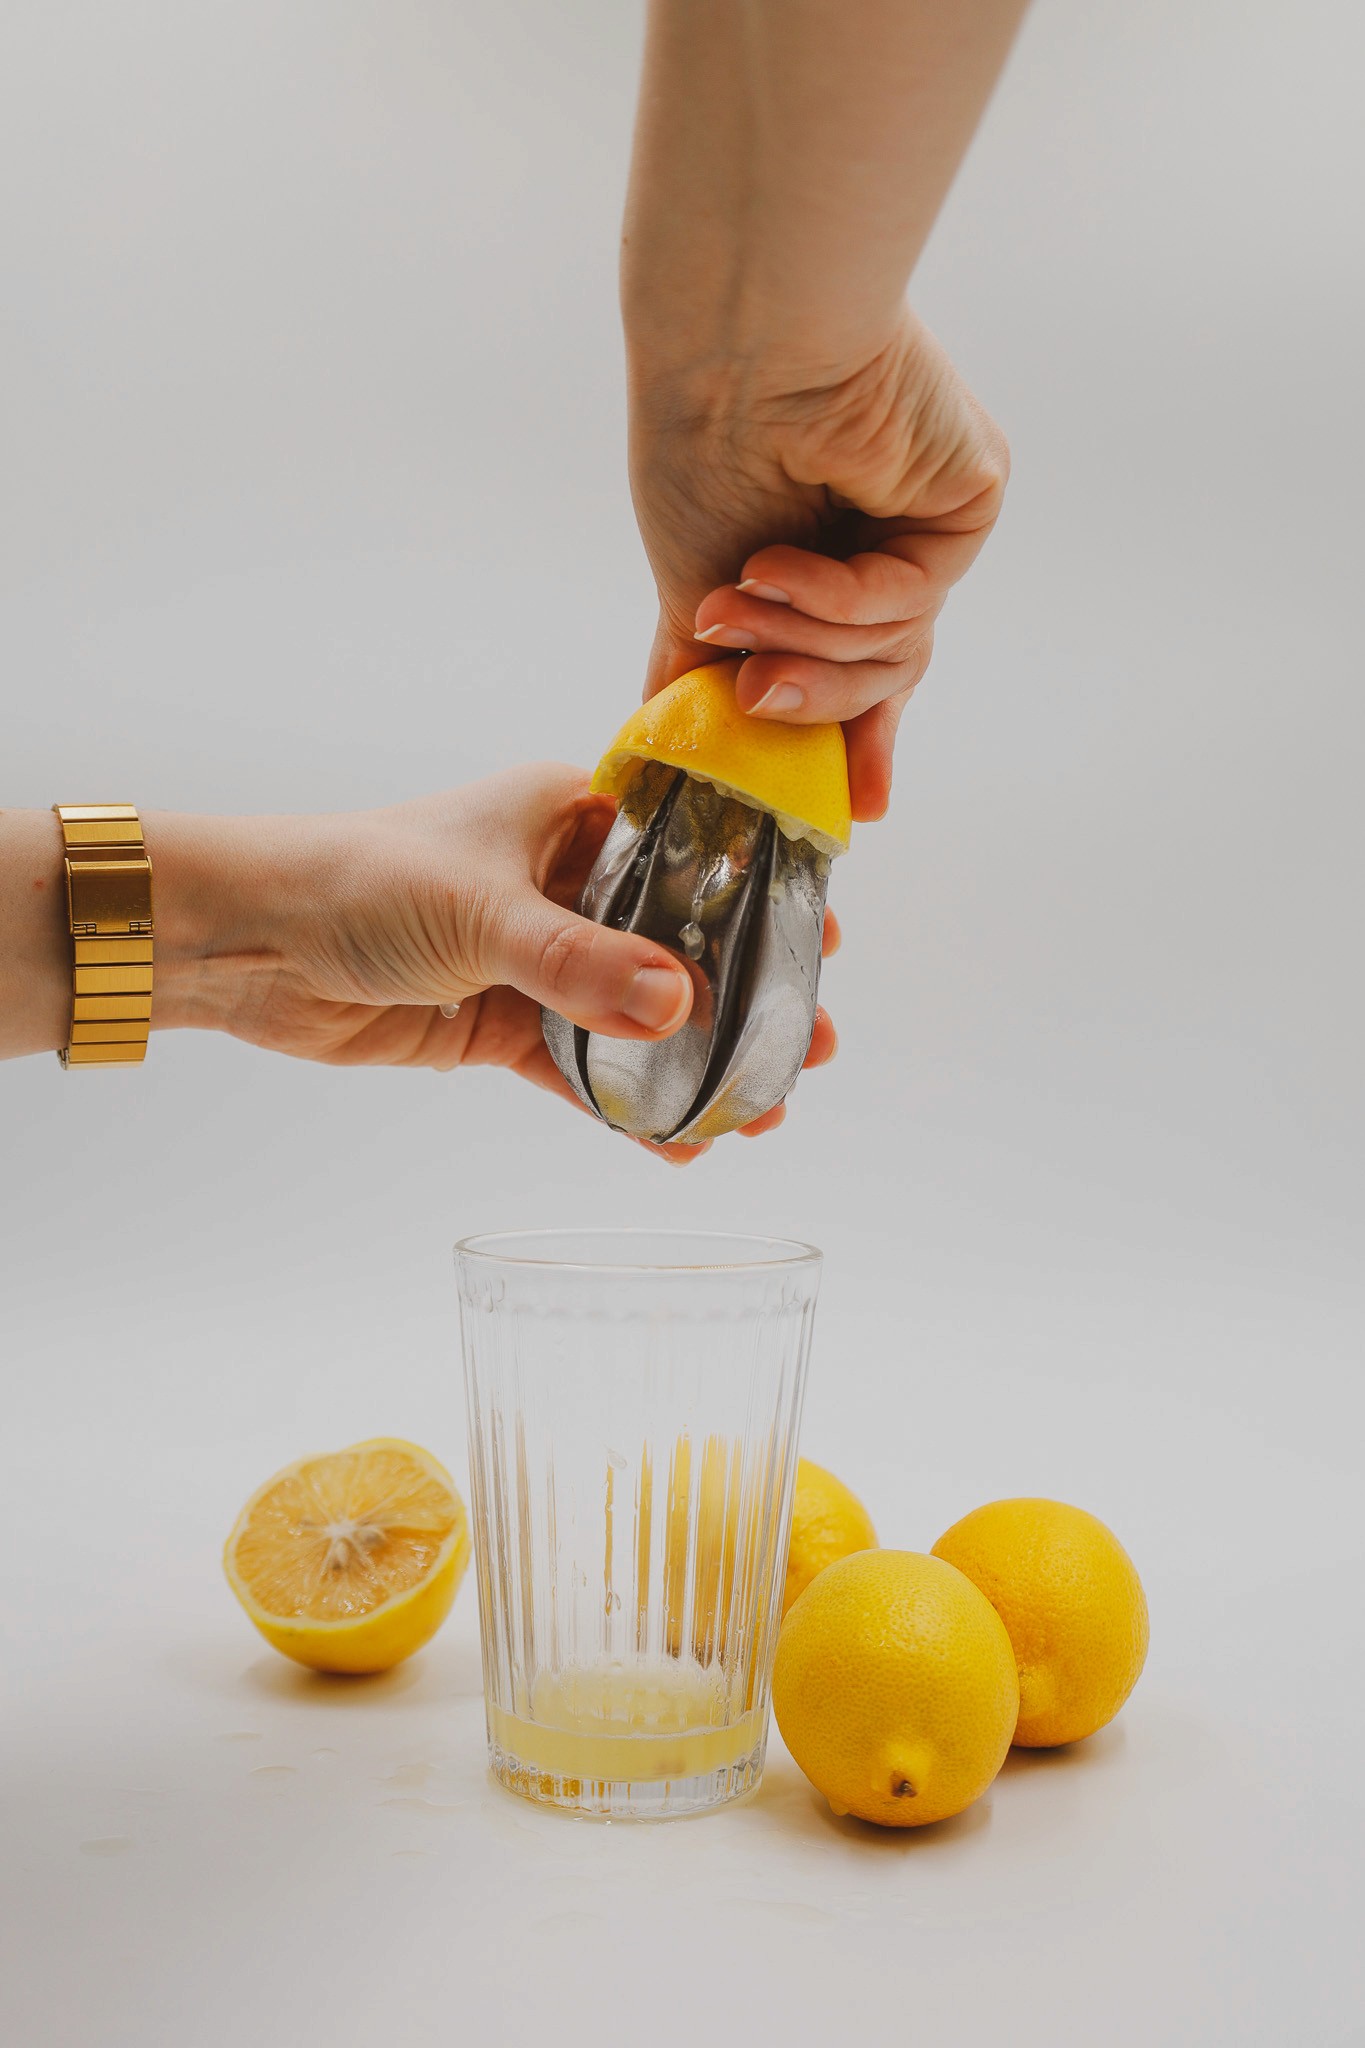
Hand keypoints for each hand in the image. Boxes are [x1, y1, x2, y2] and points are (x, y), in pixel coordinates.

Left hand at [155, 766, 837, 1161]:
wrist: (249, 942)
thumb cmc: (360, 881)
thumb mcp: (486, 912)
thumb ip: (583, 963)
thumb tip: (680, 1006)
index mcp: (570, 816)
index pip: (690, 850)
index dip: (760, 895)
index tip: (824, 939)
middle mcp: (561, 883)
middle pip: (676, 943)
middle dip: (743, 997)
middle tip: (811, 1043)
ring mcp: (533, 958)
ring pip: (634, 1015)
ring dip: (692, 1062)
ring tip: (761, 1110)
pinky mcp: (498, 1024)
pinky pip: (578, 1068)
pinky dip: (623, 1104)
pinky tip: (676, 1143)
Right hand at [631, 308, 1008, 821]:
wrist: (728, 352)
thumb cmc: (698, 444)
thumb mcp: (692, 585)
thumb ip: (701, 671)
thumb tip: (664, 743)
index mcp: (836, 563)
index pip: (863, 672)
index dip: (856, 742)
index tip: (859, 811)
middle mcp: (893, 544)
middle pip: (884, 676)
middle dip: (813, 700)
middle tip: (751, 699)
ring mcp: (934, 524)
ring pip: (896, 648)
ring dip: (803, 639)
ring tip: (733, 605)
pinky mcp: (968, 498)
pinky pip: (910, 598)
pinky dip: (835, 597)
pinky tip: (775, 566)